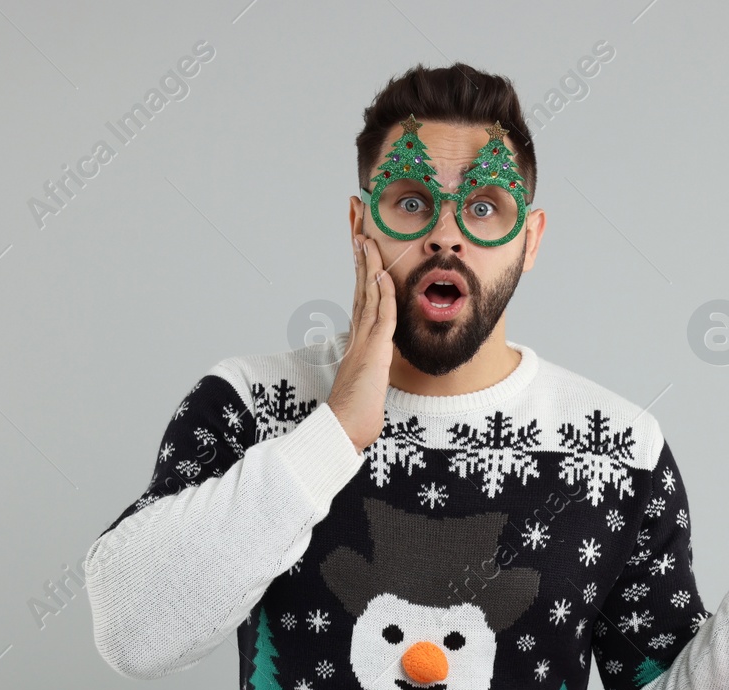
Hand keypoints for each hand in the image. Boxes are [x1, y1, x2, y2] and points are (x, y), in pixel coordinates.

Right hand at [326, 233, 397, 452]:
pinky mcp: (374, 351)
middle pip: (359, 281)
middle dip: (359, 249)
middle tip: (355, 221)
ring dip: (368, 262)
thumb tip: (381, 358)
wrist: (344, 428)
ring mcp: (364, 339)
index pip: (362, 291)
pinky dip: (383, 293)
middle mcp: (358, 331)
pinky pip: (382, 316)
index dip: (362, 264)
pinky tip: (383, 274)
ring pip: (368, 292)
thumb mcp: (371, 377)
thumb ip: (375, 362)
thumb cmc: (357, 409)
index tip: (361, 240)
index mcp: (359, 335)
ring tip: (364, 233)